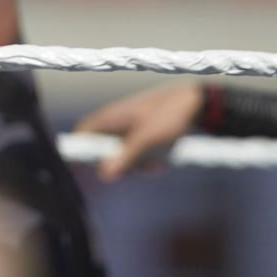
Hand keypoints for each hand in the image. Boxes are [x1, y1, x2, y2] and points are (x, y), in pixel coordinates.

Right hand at [73, 83, 202, 179]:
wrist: (195, 102)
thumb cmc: (169, 115)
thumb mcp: (148, 139)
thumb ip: (126, 156)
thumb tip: (103, 174)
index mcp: (109, 117)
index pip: (81, 134)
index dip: (80, 153)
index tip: (91, 170)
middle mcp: (114, 121)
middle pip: (101, 149)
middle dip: (117, 164)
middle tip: (134, 170)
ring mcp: (127, 126)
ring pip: (120, 153)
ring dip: (134, 164)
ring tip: (154, 165)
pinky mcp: (140, 131)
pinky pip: (134, 151)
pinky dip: (144, 159)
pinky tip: (160, 161)